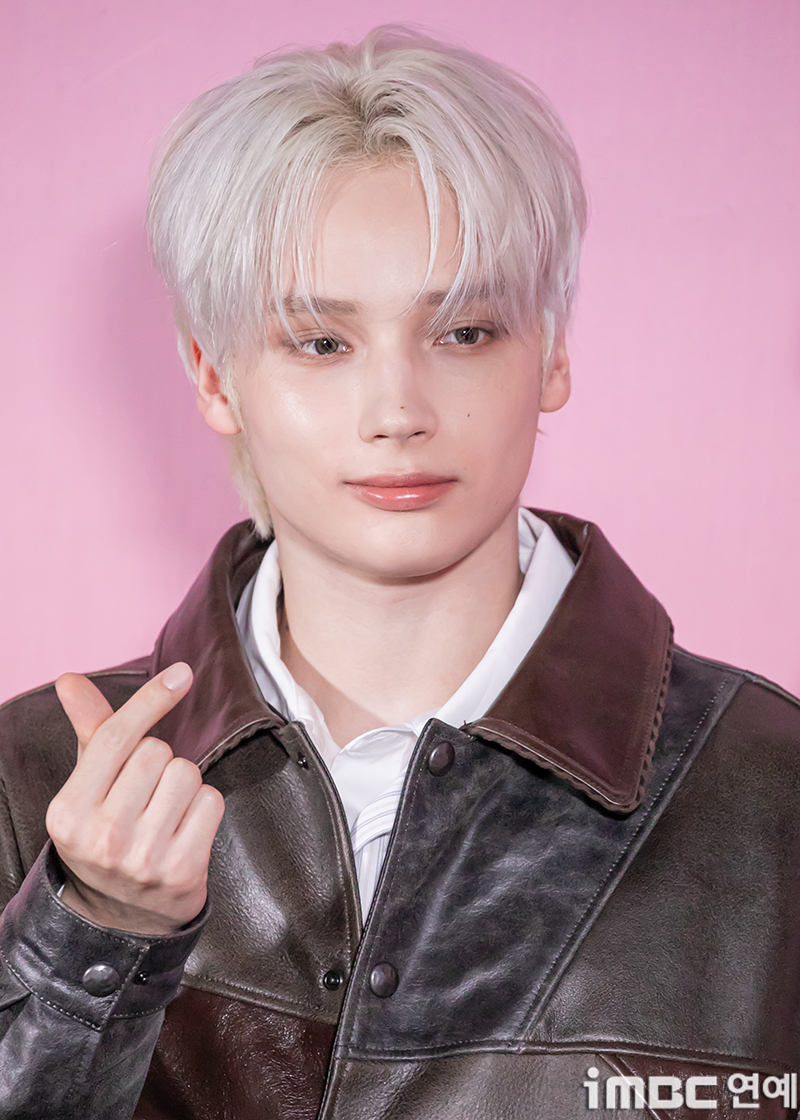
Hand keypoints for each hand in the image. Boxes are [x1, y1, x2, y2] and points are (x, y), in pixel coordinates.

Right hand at [45, 663, 224, 934]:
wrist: (122, 915)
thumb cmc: (107, 832)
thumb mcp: (87, 787)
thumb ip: (90, 731)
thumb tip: (70, 679)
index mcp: (68, 811)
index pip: (114, 737)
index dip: (150, 700)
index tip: (182, 674)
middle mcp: (101, 837)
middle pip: (158, 751)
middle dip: (160, 761)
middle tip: (146, 792)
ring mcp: (142, 858)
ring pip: (188, 773)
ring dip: (184, 783)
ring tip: (164, 811)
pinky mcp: (181, 872)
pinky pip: (212, 802)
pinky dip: (204, 807)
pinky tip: (184, 829)